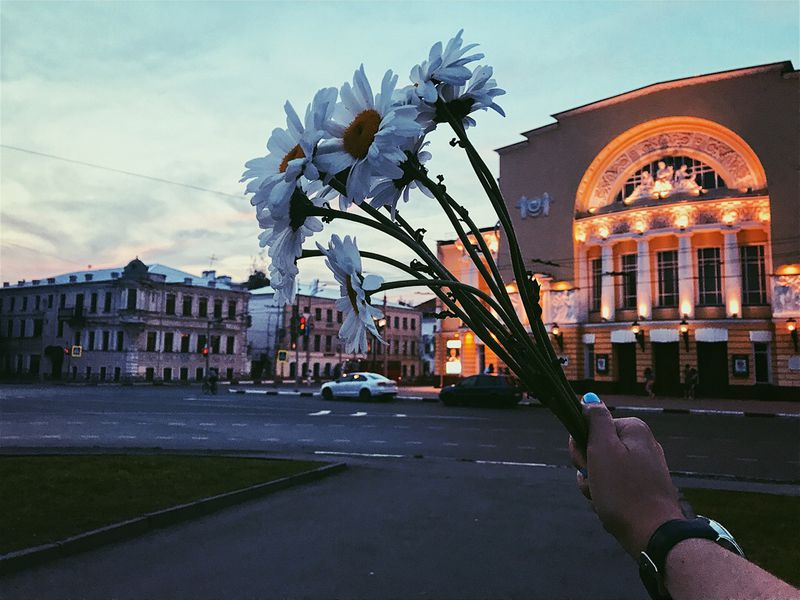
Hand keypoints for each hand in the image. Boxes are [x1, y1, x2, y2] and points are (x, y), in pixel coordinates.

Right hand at [568, 393, 683, 556]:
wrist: (652, 534)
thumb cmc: (624, 491)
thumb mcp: (603, 449)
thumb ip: (595, 420)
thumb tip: (590, 399)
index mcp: (634, 429)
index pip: (591, 427)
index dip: (581, 446)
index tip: (586, 462)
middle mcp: (643, 444)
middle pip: (597, 448)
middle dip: (589, 468)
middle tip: (595, 481)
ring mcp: (646, 467)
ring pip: (604, 470)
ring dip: (595, 484)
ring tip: (604, 498)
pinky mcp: (645, 488)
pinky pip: (616, 486)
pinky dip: (608, 495)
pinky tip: (611, 507)